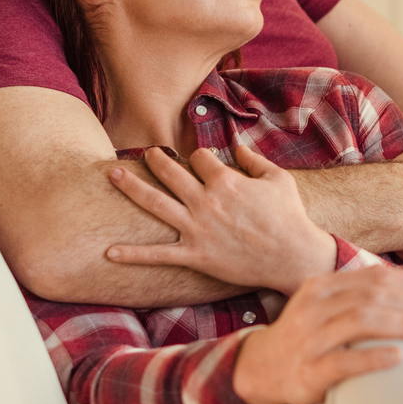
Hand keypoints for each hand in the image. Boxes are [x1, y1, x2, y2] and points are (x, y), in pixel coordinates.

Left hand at [103, 146, 336, 294]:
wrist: (293, 256)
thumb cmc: (290, 216)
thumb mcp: (278, 179)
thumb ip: (254, 160)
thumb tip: (237, 147)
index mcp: (225, 181)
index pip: (198, 158)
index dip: (198, 157)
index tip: (201, 162)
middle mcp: (205, 201)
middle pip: (169, 172)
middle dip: (155, 160)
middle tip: (146, 154)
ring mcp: (196, 228)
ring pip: (155, 203)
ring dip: (131, 188)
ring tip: (114, 175)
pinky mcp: (195, 255)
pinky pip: (158, 254)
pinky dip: (133, 255)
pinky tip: (109, 252)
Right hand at [231, 265, 402, 403]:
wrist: (261, 369)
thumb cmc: (306, 335)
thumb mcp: (323, 304)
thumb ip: (356, 292)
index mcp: (319, 288)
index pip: (372, 278)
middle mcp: (312, 309)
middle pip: (371, 297)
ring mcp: (309, 340)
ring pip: (362, 322)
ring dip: (401, 325)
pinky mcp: (310, 371)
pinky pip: (346, 362)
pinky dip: (375, 357)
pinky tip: (399, 357)